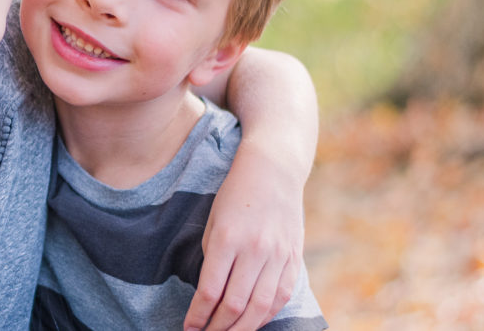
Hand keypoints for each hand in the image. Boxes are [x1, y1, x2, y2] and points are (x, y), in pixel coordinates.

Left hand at [183, 143, 302, 330]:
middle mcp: (255, 250)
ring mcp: (278, 255)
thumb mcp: (213, 220)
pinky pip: (281, 297)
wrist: (274, 170)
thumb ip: (212, 257)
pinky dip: (266, 315)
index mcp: (228, 238)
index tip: (189, 327)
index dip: (198, 315)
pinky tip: (253, 322)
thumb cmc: (235, 193)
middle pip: (235, 305)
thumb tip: (209, 294)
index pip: (210, 291)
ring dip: (241, 328)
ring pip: (260, 307)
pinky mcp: (294, 258)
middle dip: (218, 328)